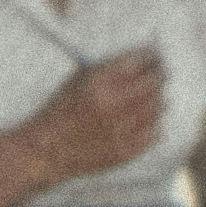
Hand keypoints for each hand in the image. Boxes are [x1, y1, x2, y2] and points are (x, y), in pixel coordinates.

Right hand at [32, 46, 170, 183]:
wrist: (45, 151)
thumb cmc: (59, 111)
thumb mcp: (77, 81)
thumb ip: (108, 68)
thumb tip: (143, 58)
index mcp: (97, 84)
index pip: (138, 62)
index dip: (151, 56)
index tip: (155, 55)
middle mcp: (113, 105)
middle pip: (154, 83)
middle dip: (159, 75)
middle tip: (160, 73)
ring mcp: (121, 130)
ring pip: (158, 107)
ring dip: (158, 98)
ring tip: (152, 96)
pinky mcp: (126, 151)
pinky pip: (156, 131)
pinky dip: (153, 122)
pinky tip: (146, 119)